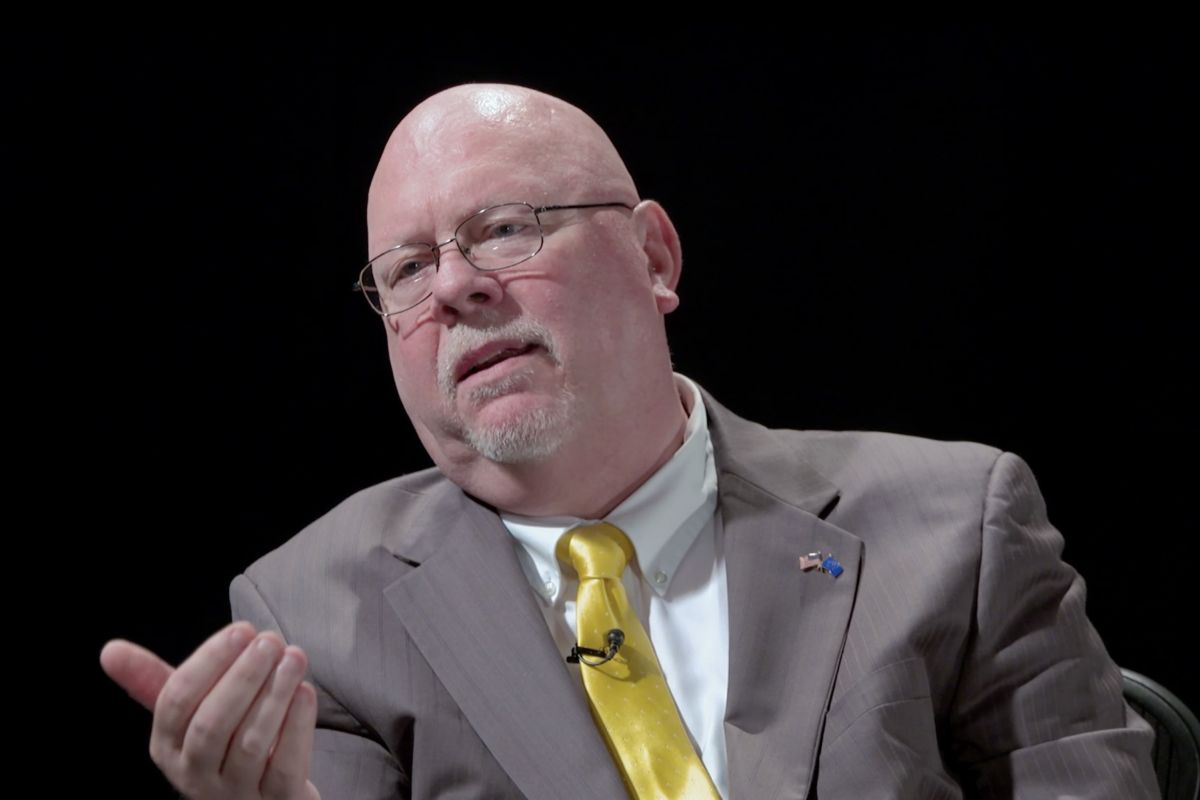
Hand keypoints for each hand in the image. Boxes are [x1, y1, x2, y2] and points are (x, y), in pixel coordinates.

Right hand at [100, 622, 319, 799]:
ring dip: (274, 694)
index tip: (242, 629)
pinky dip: (296, 725)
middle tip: (270, 640)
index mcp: (166, 746)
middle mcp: (194, 774)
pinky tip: (305, 692)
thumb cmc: (224, 744)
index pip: (176, 703)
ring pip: (249, 744)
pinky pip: (284, 765)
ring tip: (294, 657)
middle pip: (211, 725)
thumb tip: (109, 649)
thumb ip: (156, 682)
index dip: (209, 662)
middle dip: (242, 677)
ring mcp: (234, 793)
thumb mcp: (188, 716)